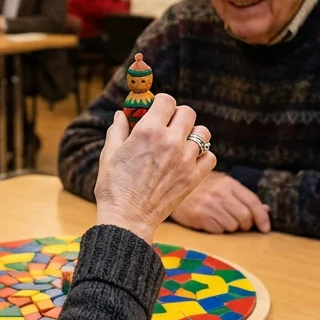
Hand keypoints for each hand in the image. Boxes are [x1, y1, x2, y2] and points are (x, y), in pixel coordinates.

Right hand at [94, 94, 217, 243]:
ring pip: (203, 133)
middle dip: (177, 115)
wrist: (127, 218)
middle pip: (188, 112)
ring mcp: (185, 160)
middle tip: (169, 126)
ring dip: (193, 134)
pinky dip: (202, 156)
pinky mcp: (194, 177)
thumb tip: (122, 114)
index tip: (157, 111)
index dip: (161, 103)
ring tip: (182, 143)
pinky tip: (189, 160)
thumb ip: (118, 130)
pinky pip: (210, 156)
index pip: (167, 101)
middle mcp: (170, 142)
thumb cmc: (114, 187)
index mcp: (148, 131)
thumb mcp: (109, 153)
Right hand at [170, 173, 270, 234]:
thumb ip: (244, 197)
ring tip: (222, 219)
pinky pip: (218, 230)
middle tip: (240, 224)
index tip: (266, 228)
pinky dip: (218, 229)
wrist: (173, 187)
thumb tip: (266, 210)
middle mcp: (220, 193)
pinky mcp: (199, 217)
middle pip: (245, 217)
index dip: (262, 217)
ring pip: (232, 226)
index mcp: (229, 183)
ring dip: (231, 227)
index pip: (252, 202)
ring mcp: (209, 205)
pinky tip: (211, 221)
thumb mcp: (224, 185)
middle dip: (246, 224)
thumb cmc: (202, 187)